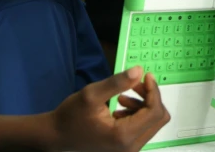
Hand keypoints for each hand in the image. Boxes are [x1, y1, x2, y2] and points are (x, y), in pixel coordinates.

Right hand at [52, 66, 170, 151]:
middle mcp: (131, 147)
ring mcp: (129, 149)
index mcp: (124, 136)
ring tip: (122, 96)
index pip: (155, 112)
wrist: (56, 137)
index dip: (154, 91)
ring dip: (143, 105)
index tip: (145, 76)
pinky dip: (137, 114)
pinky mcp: (126, 147)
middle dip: (150, 97)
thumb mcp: (91, 95)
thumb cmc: (71, 116)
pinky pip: (142, 128)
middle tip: (134, 84)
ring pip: (151, 123)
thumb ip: (117, 83)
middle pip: (158, 118)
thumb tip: (139, 71)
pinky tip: (120, 107)